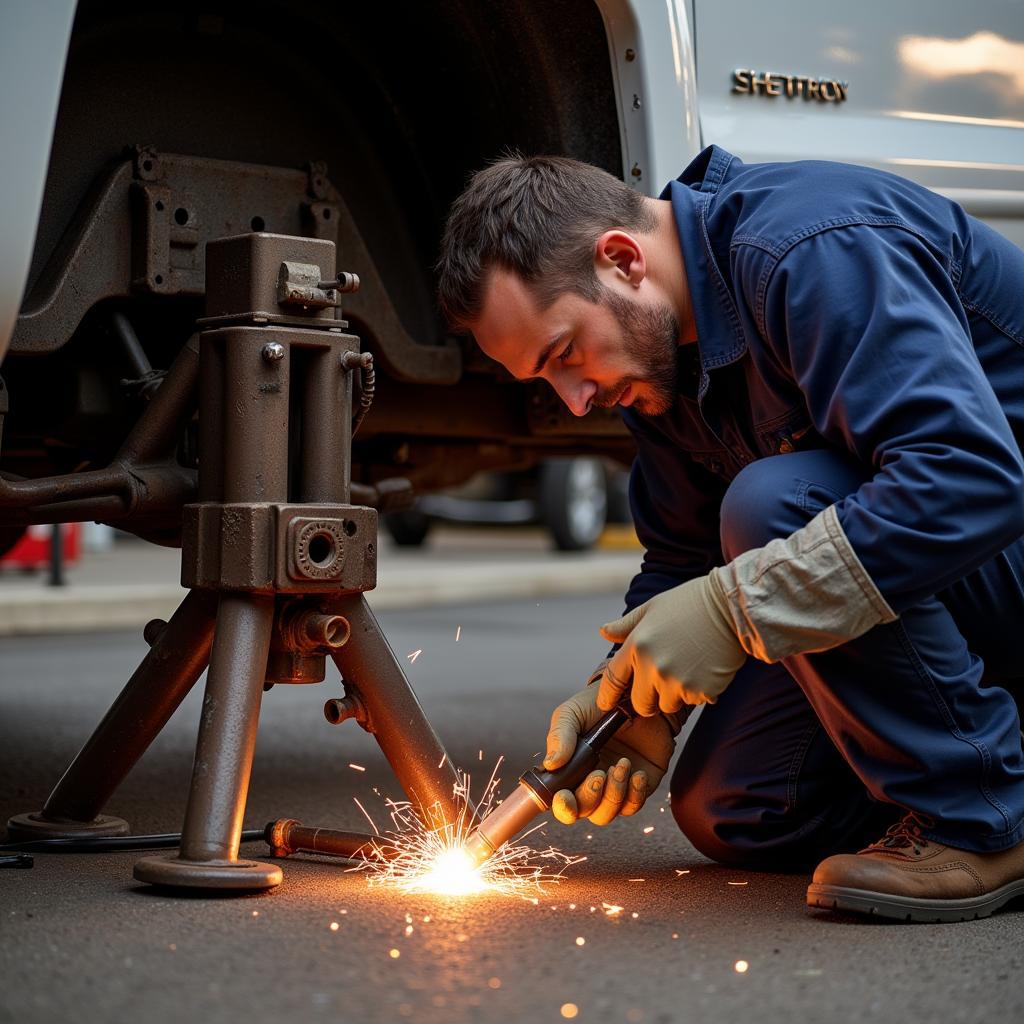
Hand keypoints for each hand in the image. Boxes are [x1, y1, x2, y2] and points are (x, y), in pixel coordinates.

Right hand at [543, 685, 678, 825]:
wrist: (635, 695)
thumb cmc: (598, 704)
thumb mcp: (572, 714)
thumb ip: (559, 737)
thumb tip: (550, 765)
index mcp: (571, 770)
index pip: (562, 802)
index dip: (562, 807)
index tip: (564, 797)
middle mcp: (591, 783)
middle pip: (585, 811)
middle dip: (589, 798)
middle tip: (598, 774)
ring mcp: (616, 786)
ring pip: (608, 813)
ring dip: (613, 794)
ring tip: (621, 764)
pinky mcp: (641, 786)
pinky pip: (634, 805)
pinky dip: (635, 794)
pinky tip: (637, 772)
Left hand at [597, 572, 745, 714]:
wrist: (732, 607)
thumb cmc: (690, 603)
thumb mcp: (652, 608)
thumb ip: (626, 625)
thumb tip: (603, 632)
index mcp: (637, 646)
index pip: (613, 680)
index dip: (607, 696)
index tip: (606, 704)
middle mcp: (653, 668)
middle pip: (641, 704)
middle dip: (648, 698)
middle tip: (662, 681)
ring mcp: (678, 682)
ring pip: (668, 705)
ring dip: (674, 695)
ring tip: (688, 667)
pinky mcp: (701, 692)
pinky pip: (693, 702)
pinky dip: (697, 692)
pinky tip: (704, 669)